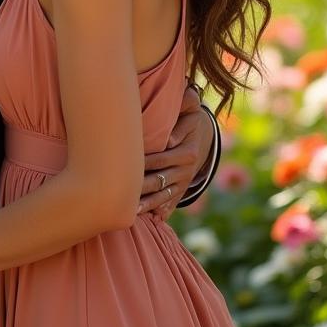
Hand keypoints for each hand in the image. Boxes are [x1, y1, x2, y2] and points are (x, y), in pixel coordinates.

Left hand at [138, 84, 213, 220]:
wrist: (203, 134)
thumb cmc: (189, 117)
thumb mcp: (191, 110)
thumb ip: (186, 105)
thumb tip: (175, 123)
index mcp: (187, 151)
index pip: (162, 158)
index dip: (146, 163)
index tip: (128, 168)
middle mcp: (186, 169)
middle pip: (161, 179)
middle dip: (142, 187)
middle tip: (122, 194)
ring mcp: (184, 181)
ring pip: (164, 195)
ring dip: (148, 204)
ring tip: (131, 212)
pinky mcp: (182, 188)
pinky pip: (172, 202)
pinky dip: (162, 211)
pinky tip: (151, 220)